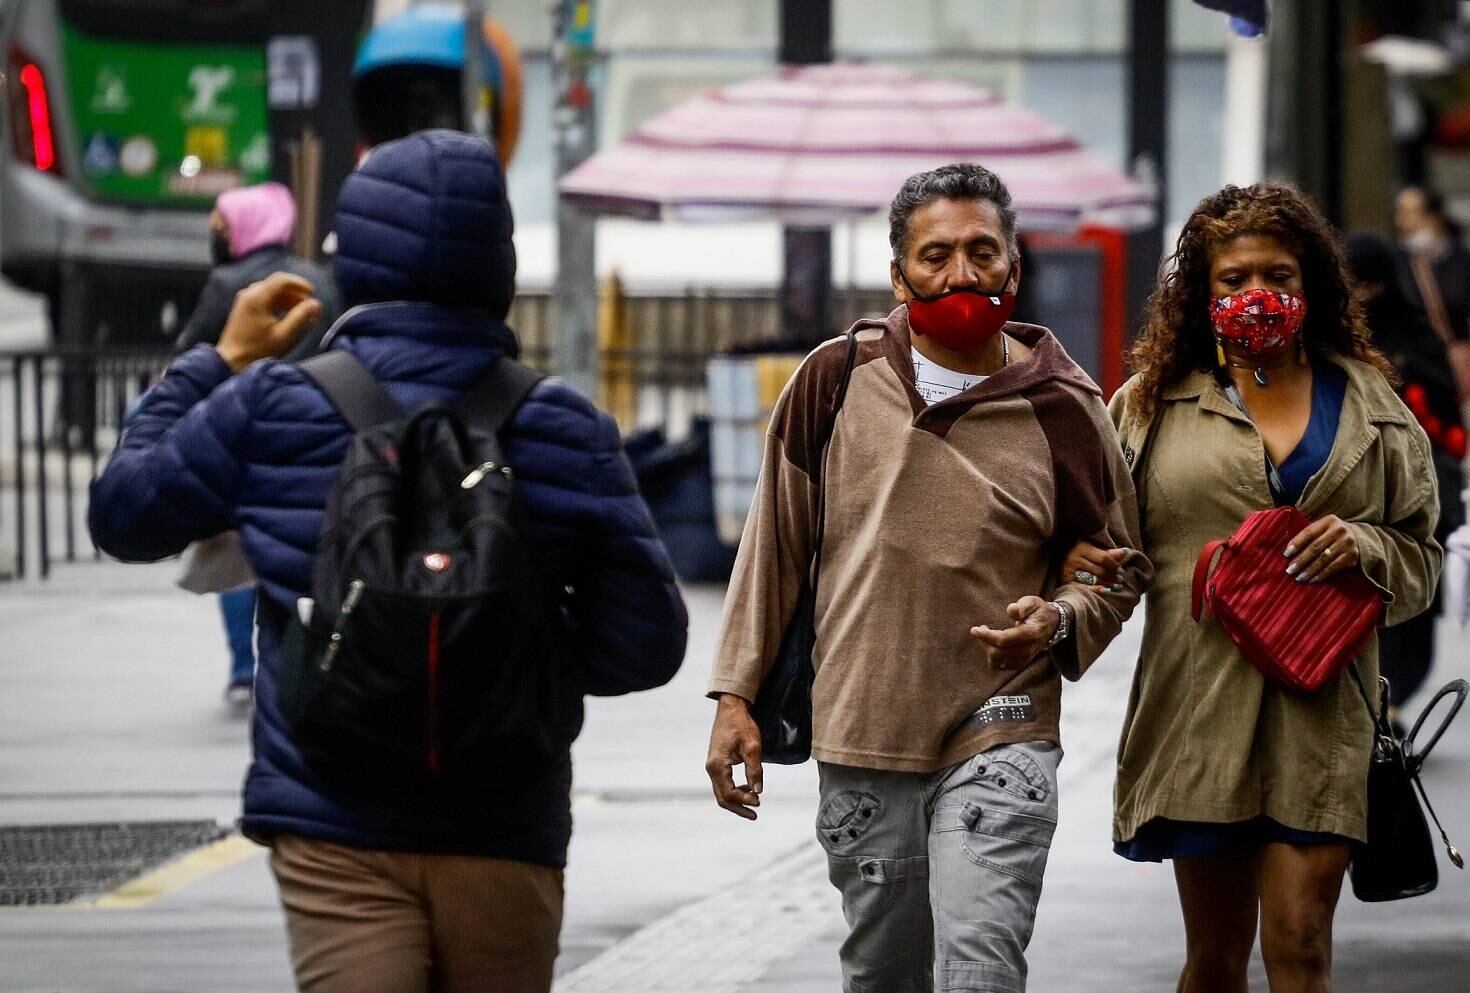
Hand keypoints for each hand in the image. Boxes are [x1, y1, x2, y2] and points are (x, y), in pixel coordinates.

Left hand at [216, 273, 321, 372]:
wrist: (231, 361)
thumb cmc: (258, 351)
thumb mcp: (284, 336)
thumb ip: (301, 318)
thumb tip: (316, 304)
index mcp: (257, 298)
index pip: (282, 279)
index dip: (300, 283)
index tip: (313, 292)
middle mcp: (249, 294)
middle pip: (277, 284)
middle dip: (296, 293)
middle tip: (309, 306)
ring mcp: (245, 300)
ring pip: (272, 291)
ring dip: (289, 299)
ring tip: (302, 313)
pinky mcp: (244, 308)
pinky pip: (265, 298)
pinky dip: (279, 303)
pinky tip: (289, 316)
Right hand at [705, 693, 762, 819]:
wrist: (731, 708)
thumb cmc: (741, 725)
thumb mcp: (752, 747)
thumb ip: (754, 770)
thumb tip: (757, 791)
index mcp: (717, 765)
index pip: (729, 793)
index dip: (744, 801)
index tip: (759, 802)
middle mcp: (711, 768)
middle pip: (722, 797)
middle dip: (738, 807)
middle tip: (755, 814)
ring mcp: (712, 766)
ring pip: (721, 792)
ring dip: (737, 800)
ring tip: (754, 801)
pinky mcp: (716, 763)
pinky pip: (723, 783)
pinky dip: (734, 790)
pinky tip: (747, 788)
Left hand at [970, 596, 1059, 669]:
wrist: (1051, 624)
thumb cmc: (1038, 611)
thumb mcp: (1032, 602)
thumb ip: (1022, 606)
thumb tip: (1011, 610)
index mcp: (1030, 633)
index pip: (1004, 640)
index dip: (987, 636)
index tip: (974, 630)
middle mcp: (1028, 649)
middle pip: (998, 653)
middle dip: (985, 642)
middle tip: (979, 629)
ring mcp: (1024, 658)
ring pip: (998, 662)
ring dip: (987, 650)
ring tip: (985, 636)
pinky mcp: (1020, 663)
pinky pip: (1000, 666)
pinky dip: (992, 656)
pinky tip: (991, 643)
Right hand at [1061, 541, 1132, 591]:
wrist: (1059, 559)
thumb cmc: (1081, 555)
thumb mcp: (1093, 551)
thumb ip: (1108, 553)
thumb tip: (1125, 552)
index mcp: (1081, 547)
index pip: (1103, 558)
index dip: (1115, 565)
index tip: (1121, 570)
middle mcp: (1073, 558)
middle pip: (1099, 570)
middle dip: (1112, 576)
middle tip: (1120, 579)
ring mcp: (1069, 571)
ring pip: (1094, 580)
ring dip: (1108, 584)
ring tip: (1116, 586)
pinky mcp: (1066, 582)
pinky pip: (1084, 588)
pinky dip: (1096, 590)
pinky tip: (1105, 590)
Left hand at [1284, 515, 1359, 583]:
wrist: (1359, 539)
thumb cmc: (1332, 535)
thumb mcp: (1323, 529)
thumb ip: (1308, 536)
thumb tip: (1287, 552)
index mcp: (1329, 521)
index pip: (1309, 532)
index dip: (1296, 543)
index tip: (1286, 554)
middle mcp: (1339, 530)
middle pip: (1316, 547)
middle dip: (1301, 560)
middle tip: (1289, 570)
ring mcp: (1347, 544)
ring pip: (1324, 559)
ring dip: (1309, 570)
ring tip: (1299, 577)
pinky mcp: (1352, 556)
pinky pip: (1334, 567)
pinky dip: (1321, 574)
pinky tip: (1312, 579)